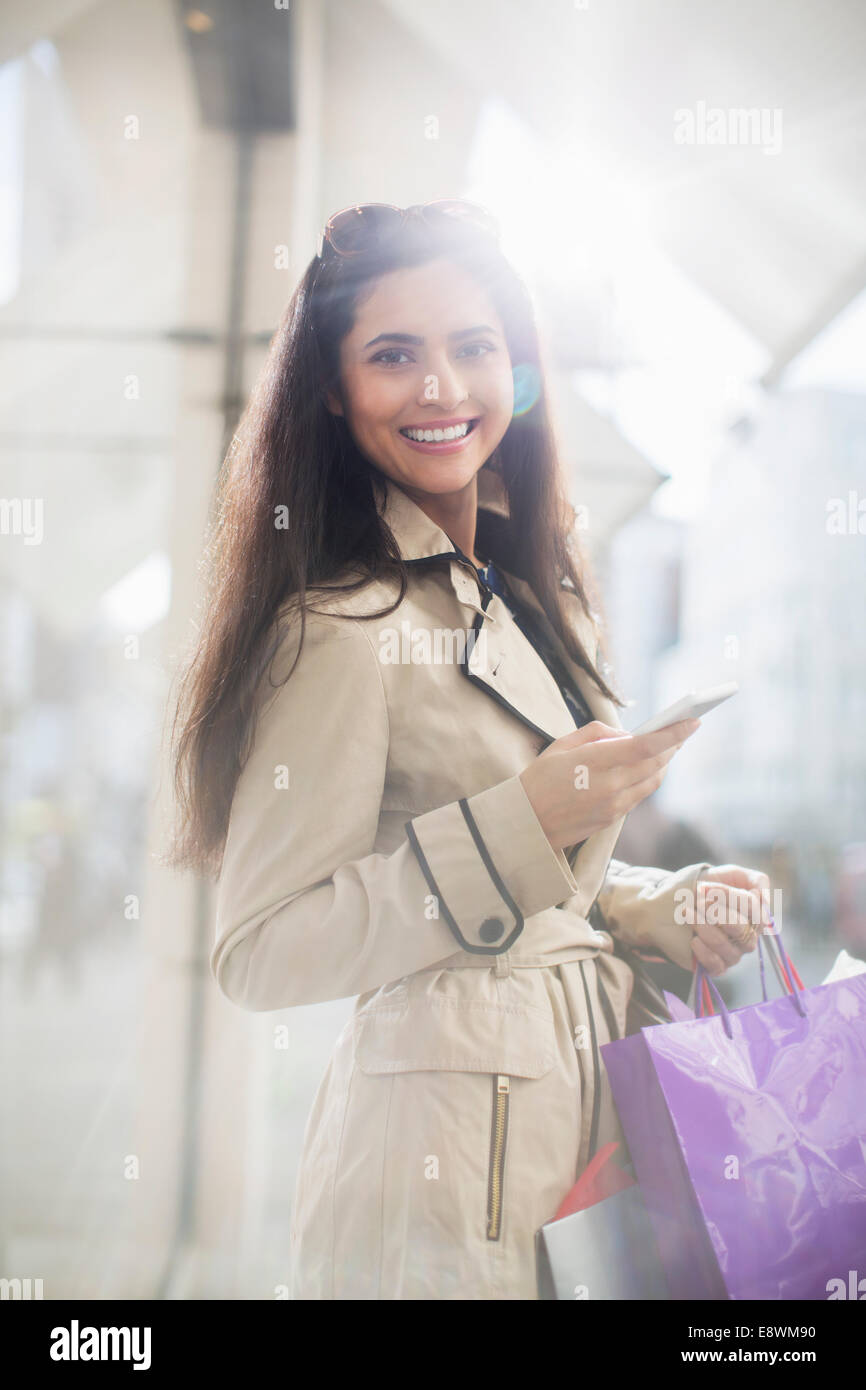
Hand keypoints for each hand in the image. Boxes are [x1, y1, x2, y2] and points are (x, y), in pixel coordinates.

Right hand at [519, 717, 700, 852]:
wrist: (524, 825)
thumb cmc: (538, 780)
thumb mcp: (561, 745)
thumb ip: (597, 734)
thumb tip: (626, 735)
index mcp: (594, 763)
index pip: (646, 746)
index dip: (673, 733)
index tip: (692, 721)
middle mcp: (609, 786)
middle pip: (656, 763)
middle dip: (673, 745)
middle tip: (684, 729)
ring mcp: (613, 806)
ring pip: (652, 780)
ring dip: (664, 762)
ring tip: (669, 747)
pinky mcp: (612, 819)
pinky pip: (640, 795)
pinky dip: (649, 778)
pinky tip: (648, 767)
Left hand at [689, 864, 772, 975]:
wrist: (677, 902)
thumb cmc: (709, 887)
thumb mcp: (732, 874)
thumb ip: (756, 880)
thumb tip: (764, 898)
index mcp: (756, 916)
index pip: (753, 909)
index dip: (729, 896)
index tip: (704, 887)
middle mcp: (748, 937)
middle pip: (742, 930)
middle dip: (717, 914)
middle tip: (698, 902)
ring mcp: (732, 953)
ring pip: (726, 947)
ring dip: (705, 928)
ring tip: (688, 914)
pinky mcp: (715, 966)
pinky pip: (716, 966)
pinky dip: (704, 952)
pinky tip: (693, 940)